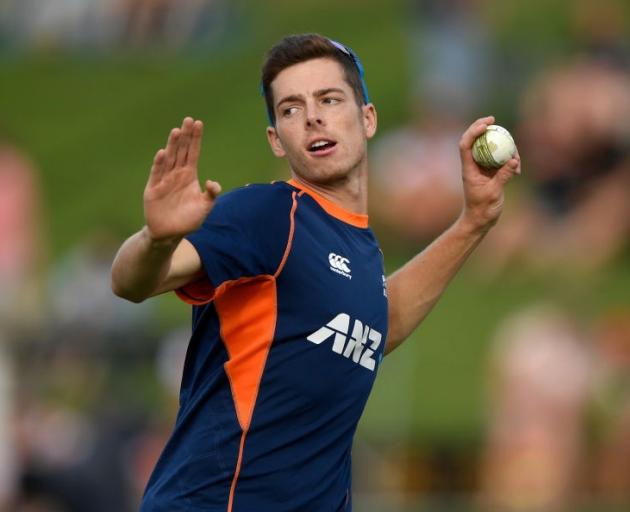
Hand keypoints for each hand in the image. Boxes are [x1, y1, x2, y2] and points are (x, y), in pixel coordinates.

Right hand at [143, 117, 220, 241]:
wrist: (170, 234)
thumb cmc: (188, 220)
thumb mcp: (204, 208)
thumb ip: (211, 195)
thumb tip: (213, 182)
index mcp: (189, 175)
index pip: (193, 153)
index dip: (196, 139)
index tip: (198, 123)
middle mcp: (176, 174)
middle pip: (181, 151)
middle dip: (185, 136)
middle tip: (188, 120)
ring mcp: (164, 179)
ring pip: (169, 158)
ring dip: (172, 145)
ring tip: (177, 131)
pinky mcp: (153, 188)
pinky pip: (157, 174)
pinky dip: (159, 164)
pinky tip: (162, 153)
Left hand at [458, 116, 520, 231]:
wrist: (481, 221)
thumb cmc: (482, 209)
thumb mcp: (493, 192)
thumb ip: (503, 176)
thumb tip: (513, 160)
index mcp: (469, 169)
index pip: (466, 145)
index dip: (473, 131)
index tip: (485, 124)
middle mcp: (474, 166)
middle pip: (475, 141)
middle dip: (483, 128)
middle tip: (494, 120)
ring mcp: (483, 169)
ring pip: (491, 150)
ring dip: (503, 148)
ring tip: (516, 157)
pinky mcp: (492, 173)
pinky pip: (501, 161)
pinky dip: (510, 162)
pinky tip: (518, 171)